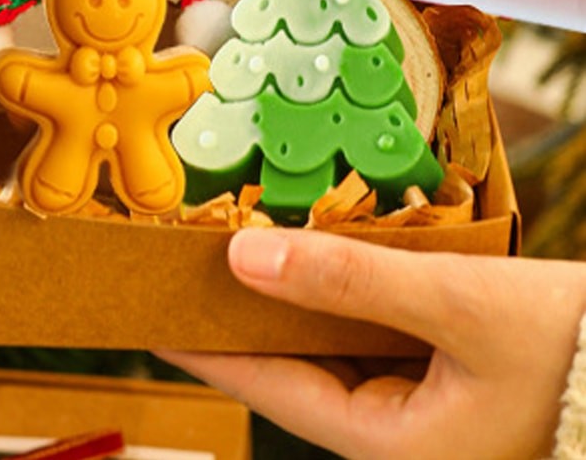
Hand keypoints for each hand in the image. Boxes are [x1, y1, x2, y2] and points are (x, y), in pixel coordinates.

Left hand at [158, 228, 585, 458]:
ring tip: (242, 260)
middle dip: (245, 318)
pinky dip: (337, 299)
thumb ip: (351, 281)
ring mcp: (416, 405)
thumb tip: (247, 258)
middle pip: (294, 367)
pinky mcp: (434, 374)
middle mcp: (395, 433)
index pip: (270, 388)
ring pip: (329, 348)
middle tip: (192, 274)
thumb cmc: (571, 352)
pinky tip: (317, 264)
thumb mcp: (457, 306)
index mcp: (391, 444)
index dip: (208, 348)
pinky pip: (366, 334)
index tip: (155, 318)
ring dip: (291, 303)